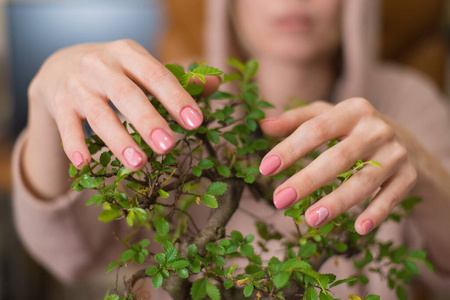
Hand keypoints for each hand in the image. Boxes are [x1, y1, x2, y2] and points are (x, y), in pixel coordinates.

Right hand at [28, 40, 219, 170]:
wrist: (60, 66)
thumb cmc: (116, 72)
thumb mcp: (142, 67)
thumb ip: (178, 78)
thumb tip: (216, 83)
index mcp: (128, 53)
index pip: (156, 74)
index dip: (176, 98)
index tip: (196, 122)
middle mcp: (100, 65)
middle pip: (126, 95)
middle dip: (147, 121)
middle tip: (169, 146)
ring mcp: (77, 85)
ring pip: (98, 115)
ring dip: (119, 141)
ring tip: (139, 164)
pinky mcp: (58, 104)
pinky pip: (67, 127)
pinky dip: (75, 146)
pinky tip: (85, 165)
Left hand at [259, 98, 417, 234]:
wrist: (405, 141)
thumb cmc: (352, 129)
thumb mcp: (327, 116)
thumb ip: (295, 120)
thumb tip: (263, 125)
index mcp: (353, 110)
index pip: (316, 129)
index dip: (290, 149)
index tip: (265, 168)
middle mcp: (376, 129)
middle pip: (339, 158)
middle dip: (307, 180)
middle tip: (279, 200)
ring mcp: (395, 153)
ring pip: (364, 181)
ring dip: (337, 202)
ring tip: (310, 219)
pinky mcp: (408, 176)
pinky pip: (390, 197)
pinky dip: (375, 213)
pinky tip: (358, 228)